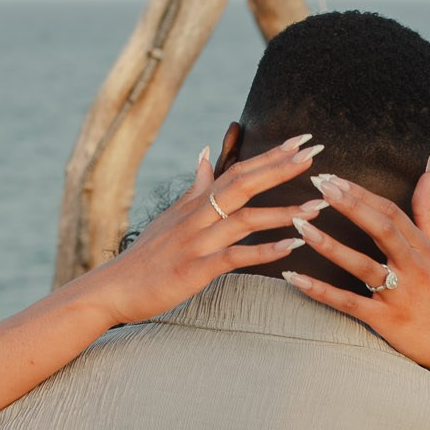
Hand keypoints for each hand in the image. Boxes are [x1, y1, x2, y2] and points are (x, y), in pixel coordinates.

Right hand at [77, 135, 326, 325]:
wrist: (113, 288)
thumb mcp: (170, 215)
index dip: (270, 156)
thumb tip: (207, 153)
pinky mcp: (195, 270)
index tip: (300, 141)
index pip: (237, 171)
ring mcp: (196, 242)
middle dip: (280, 168)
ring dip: (282, 213)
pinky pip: (234, 257)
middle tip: (315, 154)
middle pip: (243, 184)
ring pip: (244, 220)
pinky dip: (263, 252)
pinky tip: (290, 248)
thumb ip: (195, 186)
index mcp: (195, 203)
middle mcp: (196, 216)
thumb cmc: (146, 256)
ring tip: (316, 208)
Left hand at [282, 159, 429, 376]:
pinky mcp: (385, 321)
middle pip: (382, 229)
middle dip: (350, 205)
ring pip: (362, 266)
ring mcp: (399, 295)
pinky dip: (320, 291)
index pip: (392, 213)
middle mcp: (414, 268)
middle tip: (319, 184)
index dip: (362, 193)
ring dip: (329, 244)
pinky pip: (348, 304)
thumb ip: (428, 210)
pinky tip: (294, 277)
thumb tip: (428, 168)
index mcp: (424, 249)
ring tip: (300, 224)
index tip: (333, 177)